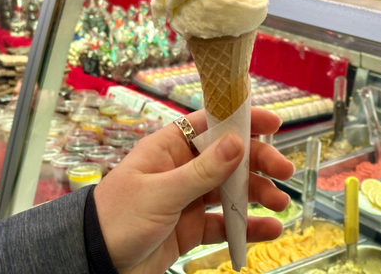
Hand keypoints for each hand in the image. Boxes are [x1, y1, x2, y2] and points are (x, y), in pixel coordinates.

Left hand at [94, 108, 295, 273]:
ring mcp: (187, 199)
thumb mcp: (161, 193)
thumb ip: (202, 171)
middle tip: (285, 172)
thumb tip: (238, 142)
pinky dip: (246, 226)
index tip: (273, 124)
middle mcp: (181, 169)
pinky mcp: (190, 228)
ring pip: (230, 190)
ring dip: (256, 194)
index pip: (211, 125)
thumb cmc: (118, 218)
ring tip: (279, 205)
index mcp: (168, 148)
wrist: (95, 263)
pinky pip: (223, 223)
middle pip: (228, 158)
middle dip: (257, 163)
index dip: (242, 121)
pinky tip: (268, 229)